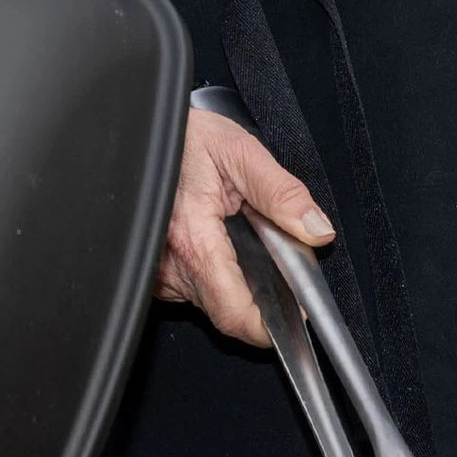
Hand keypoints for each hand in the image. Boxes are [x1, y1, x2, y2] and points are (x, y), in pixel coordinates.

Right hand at [159, 107, 336, 342]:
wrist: (141, 132)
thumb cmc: (183, 138)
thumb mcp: (239, 152)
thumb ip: (281, 194)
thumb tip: (316, 231)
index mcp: (193, 237)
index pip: (234, 312)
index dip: (269, 325)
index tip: (294, 315)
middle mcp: (169, 263)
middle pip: (227, 310)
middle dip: (257, 292)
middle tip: (265, 246)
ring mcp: (158, 272)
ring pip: (211, 301)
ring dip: (234, 280)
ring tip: (235, 234)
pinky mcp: (154, 272)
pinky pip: (194, 289)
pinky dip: (214, 272)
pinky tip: (216, 240)